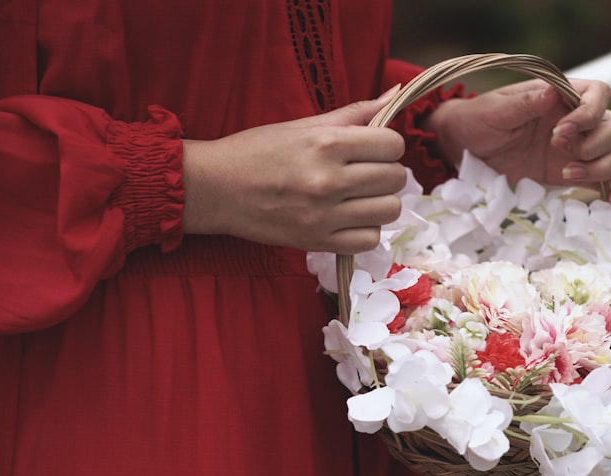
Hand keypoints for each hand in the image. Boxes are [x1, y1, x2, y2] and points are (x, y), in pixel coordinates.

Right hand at [181, 93, 406, 253]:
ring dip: (380, 202)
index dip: (388, 145)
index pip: (392, 145)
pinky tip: (349, 218)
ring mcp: (323, 215)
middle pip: (395, 179)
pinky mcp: (317, 242)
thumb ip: (353, 114)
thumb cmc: (257, 151)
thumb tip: (393, 98)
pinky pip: (369, 240)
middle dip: (386, 172)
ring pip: (389, 211)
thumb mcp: (303, 125)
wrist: (215, 189)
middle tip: (365, 172)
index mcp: (326, 143)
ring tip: (359, 197)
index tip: (373, 148)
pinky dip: (366, 229)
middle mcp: (327, 180)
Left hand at [423, 78, 610, 206]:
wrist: (462, 149)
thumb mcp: (494, 110)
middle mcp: (577, 120)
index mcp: (561, 95)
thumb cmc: (477, 120)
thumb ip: (523, 104)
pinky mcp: (572, 173)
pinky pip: (603, 180)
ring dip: (602, 167)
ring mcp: (577, 148)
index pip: (599, 94)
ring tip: (566, 175)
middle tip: (558, 151)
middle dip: (597, 143)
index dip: (590, 113)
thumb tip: (552, 93)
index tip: (561, 131)